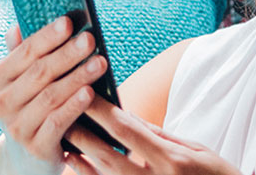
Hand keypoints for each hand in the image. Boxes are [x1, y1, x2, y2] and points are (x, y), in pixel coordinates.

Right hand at [0, 17, 109, 161]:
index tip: (69, 22)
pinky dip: (74, 106)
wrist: (25, 161)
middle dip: (67, 54)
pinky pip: (57, 122)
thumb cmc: (30, 110)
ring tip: (99, 63)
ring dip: (77, 77)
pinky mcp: (36, 147)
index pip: (24, 52)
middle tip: (90, 40)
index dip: (47, 36)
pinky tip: (90, 93)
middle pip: (39, 73)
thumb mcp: (21, 83)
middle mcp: (3, 102)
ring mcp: (18, 127)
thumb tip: (17, 25)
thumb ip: (21, 55)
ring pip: (50, 96)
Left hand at [61, 98, 236, 174]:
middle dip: (83, 135)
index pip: (128, 130)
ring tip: (64, 140)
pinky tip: (76, 163)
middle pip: (108, 156)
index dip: (102, 110)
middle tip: (60, 114)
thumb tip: (126, 116)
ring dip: (81, 158)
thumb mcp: (194, 149)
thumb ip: (158, 135)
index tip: (85, 91)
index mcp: (172, 161)